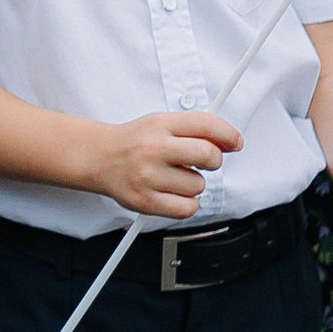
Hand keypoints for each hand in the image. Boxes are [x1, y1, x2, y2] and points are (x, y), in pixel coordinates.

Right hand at [90, 111, 239, 218]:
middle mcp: (152, 148)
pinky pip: (188, 208)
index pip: (205, 124)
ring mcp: (148, 176)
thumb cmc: (134, 142)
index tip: (235, 143)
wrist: (97, 158)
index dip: (228, 134)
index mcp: (158, 124)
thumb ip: (194, 128)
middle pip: (208, 155)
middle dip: (213, 160)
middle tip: (201, 161)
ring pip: (199, 185)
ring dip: (193, 184)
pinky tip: (171, 193)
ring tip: (172, 177)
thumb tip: (231, 141)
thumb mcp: (160, 124)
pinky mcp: (145, 201)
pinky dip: (186, 203)